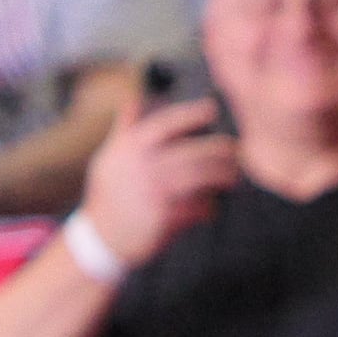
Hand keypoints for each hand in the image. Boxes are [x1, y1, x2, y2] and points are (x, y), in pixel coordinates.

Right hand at [74, 98, 243, 274]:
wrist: (101, 236)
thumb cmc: (108, 194)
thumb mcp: (109, 157)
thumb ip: (124, 129)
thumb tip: (133, 100)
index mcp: (131, 148)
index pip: (167, 123)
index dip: (192, 113)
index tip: (211, 108)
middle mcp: (145, 165)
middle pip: (197, 151)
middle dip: (223, 150)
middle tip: (236, 150)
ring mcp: (158, 191)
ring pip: (205, 177)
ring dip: (225, 176)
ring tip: (233, 178)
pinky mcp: (168, 216)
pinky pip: (201, 206)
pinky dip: (210, 207)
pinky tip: (211, 207)